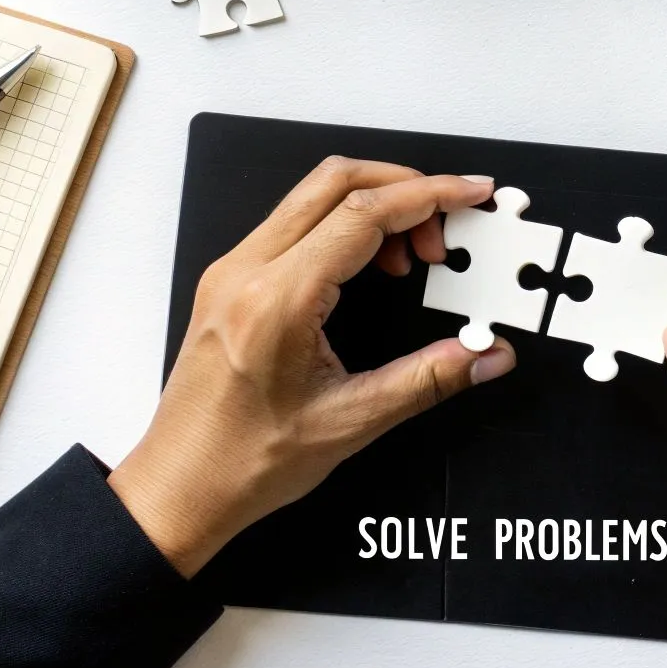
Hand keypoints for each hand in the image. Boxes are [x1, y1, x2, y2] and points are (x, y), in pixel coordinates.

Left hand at [109, 158, 514, 577]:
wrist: (182, 486)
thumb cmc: (243, 462)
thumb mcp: (351, 420)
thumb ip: (429, 379)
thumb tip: (484, 354)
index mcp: (276, 301)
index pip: (364, 214)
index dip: (429, 195)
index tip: (469, 194)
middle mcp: (246, 272)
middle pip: (336, 181)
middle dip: (405, 188)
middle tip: (448, 227)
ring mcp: (233, 272)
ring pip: (313, 196)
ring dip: (374, 207)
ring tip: (412, 256)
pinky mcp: (231, 281)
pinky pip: (293, 224)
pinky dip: (343, 226)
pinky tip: (371, 267)